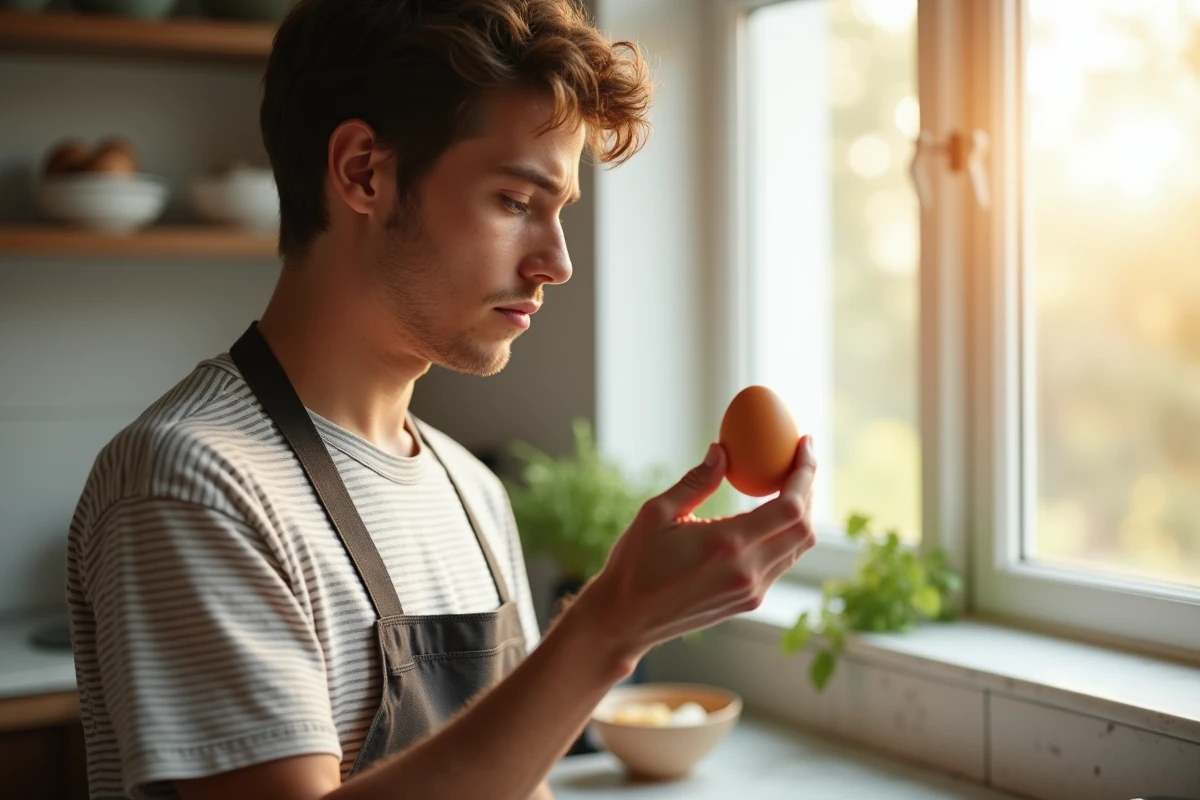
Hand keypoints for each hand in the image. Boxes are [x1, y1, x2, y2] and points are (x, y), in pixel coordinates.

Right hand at [580, 436, 817, 668]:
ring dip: (801, 512)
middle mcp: (748, 571)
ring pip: (798, 547)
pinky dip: (786, 534)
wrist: (626, 619)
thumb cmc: (635, 563)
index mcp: (727, 545)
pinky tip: (771, 514)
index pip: (790, 506)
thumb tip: (722, 450)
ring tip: (789, 482)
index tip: (804, 444)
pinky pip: (782, 562)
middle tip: (799, 459)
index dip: (805, 472)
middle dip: (809, 489)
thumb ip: (696, 482)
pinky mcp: (749, 601)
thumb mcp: (657, 513)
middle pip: (805, 528)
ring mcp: (752, 591)